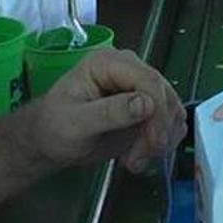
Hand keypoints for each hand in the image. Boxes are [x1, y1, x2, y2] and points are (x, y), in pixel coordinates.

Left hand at [23, 48, 186, 174]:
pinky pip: (169, 120)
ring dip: (160, 139)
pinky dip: (162, 141)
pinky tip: (141, 154)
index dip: (157, 112)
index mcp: (107, 63)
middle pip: (164, 95)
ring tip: (135, 160)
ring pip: (171, 109)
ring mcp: (139, 86)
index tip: (152, 144)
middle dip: (157, 131)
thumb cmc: (54, 128)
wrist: (50, 141)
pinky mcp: (146, 105)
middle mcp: (128, 69)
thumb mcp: (76, 123)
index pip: (148, 80)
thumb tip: (146, 104)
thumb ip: (109, 112)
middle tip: (138, 159)